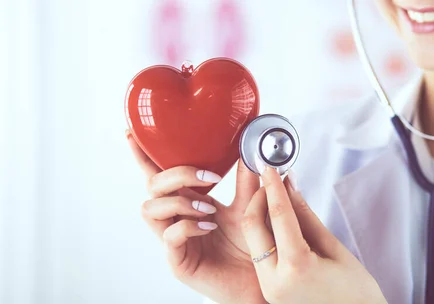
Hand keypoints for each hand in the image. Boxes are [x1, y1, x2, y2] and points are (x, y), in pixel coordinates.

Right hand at [126, 131, 265, 303]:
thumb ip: (246, 182)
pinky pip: (169, 237)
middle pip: (152, 185)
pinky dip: (187, 225)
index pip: (160, 175)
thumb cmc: (251, 246)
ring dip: (179, 201)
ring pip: (150, 209)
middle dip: (176, 174)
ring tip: (208, 207)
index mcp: (189, 201)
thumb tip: (247, 152)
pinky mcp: (178, 261)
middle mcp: (177, 218)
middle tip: (209, 177)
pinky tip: (208, 226)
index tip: (133, 135)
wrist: (262, 278)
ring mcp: (174, 240)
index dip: (144, 156)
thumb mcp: (250, 207)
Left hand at [241, 167, 387, 303]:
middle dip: (258, 197)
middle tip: (270, 179)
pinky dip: (265, 233)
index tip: (269, 165)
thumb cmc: (356, 295)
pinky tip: (278, 220)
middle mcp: (274, 280)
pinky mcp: (269, 291)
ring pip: (253, 240)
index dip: (273, 185)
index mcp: (296, 267)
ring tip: (276, 196)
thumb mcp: (335, 250)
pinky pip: (260, 254)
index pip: (278, 214)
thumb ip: (307, 217)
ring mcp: (268, 288)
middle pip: (252, 225)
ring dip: (259, 215)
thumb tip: (291, 187)